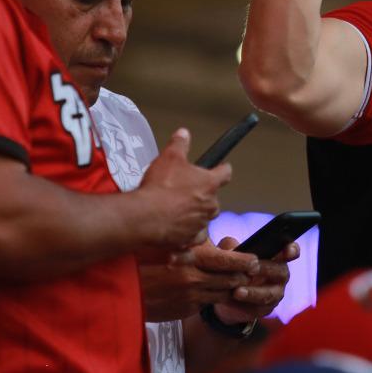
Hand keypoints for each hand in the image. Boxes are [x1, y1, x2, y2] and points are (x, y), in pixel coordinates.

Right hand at [136, 129, 231, 250]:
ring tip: (176, 209)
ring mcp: (201, 224)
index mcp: (210, 183)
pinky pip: (194, 236)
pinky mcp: (190, 239)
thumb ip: (179, 144)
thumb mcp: (169, 157)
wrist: (146, 217)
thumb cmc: (160, 186)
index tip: (220, 167)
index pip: (225, 172)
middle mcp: (210, 205)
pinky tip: (176, 227)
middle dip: (202, 195)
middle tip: (185, 191)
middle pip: (213, 197)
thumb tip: (184, 133)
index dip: (222, 168)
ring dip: (194, 213)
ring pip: (203, 217)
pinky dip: (188, 232)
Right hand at [138, 238, 261, 321]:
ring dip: (231, 288)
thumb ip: (197, 242)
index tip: (254, 260)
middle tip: (252, 272)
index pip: (229, 261)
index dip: (245, 261)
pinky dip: (214, 297)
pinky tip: (215, 292)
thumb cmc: (146, 256)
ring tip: (238, 282)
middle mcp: (194, 279)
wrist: (123, 285)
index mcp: (193, 258)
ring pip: (222, 294)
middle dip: (243, 276)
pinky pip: (207, 303)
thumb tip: (219, 242)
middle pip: (231, 280)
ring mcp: (190, 297)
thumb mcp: (172, 242)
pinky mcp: (184, 310)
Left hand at [211, 237, 298, 323]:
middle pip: (281, 272)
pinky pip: (259, 308)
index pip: (291, 251)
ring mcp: (275, 293)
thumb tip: (231, 247)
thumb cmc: (233, 267)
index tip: (288, 251)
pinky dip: (245, 305)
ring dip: (253, 292)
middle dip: (265, 270)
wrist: (224, 295)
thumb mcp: (228, 253)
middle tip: (250, 271)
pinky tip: (233, 299)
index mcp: (276, 256)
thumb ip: (230, 246)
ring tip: (237, 291)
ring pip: (269, 293)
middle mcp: (280, 274)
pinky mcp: (265, 309)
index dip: (292, 250)